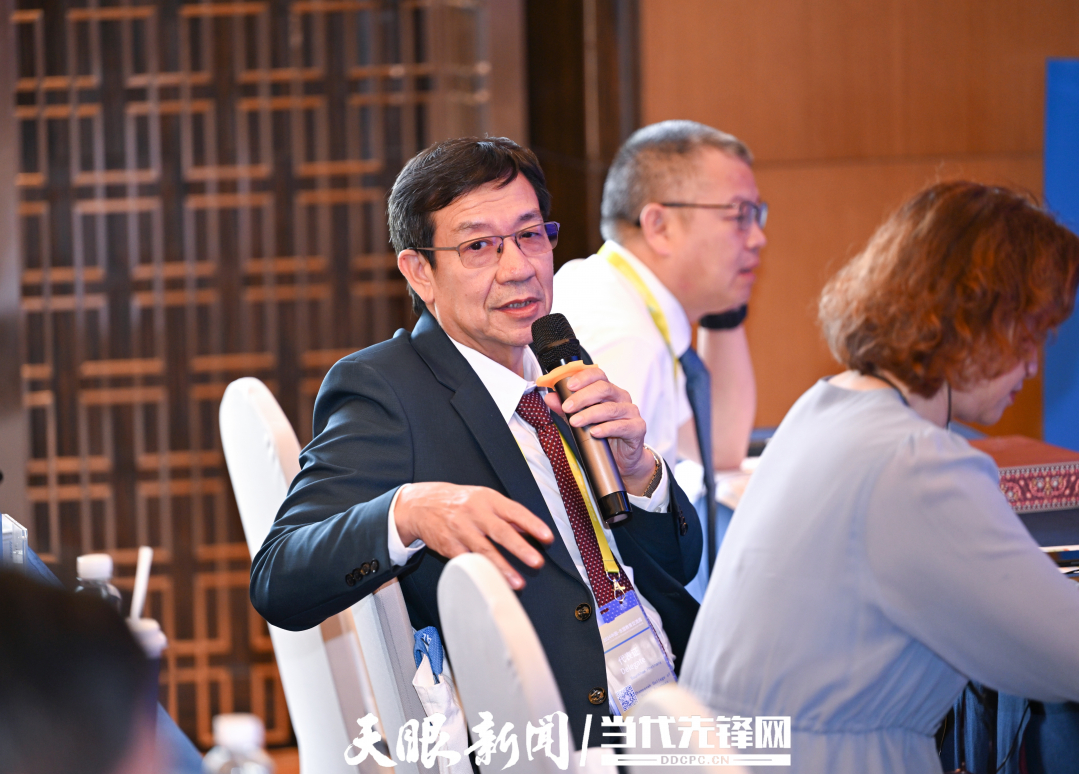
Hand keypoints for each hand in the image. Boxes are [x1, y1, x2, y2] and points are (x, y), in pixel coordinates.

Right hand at [394, 482, 554, 589]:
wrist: (421, 505)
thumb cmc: (458, 501)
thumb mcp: (483, 498)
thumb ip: (506, 513)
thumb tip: (530, 528)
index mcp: (487, 499)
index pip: (514, 511)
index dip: (532, 524)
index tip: (547, 537)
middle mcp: (474, 513)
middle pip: (500, 532)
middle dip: (520, 548)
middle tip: (536, 561)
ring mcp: (461, 530)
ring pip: (484, 551)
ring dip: (503, 568)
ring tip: (518, 582)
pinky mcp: (449, 547)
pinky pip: (467, 562)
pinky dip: (480, 572)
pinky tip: (492, 582)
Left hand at [542, 366, 656, 495]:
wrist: (622, 458)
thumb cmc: (602, 435)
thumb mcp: (580, 420)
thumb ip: (566, 409)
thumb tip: (550, 398)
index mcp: (608, 391)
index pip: (598, 375)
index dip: (583, 377)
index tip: (568, 385)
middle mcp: (621, 397)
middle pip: (604, 388)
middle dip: (582, 397)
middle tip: (567, 407)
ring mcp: (631, 412)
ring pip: (611, 408)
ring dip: (590, 414)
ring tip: (575, 422)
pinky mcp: (637, 428)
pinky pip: (623, 426)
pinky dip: (607, 428)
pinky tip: (595, 432)